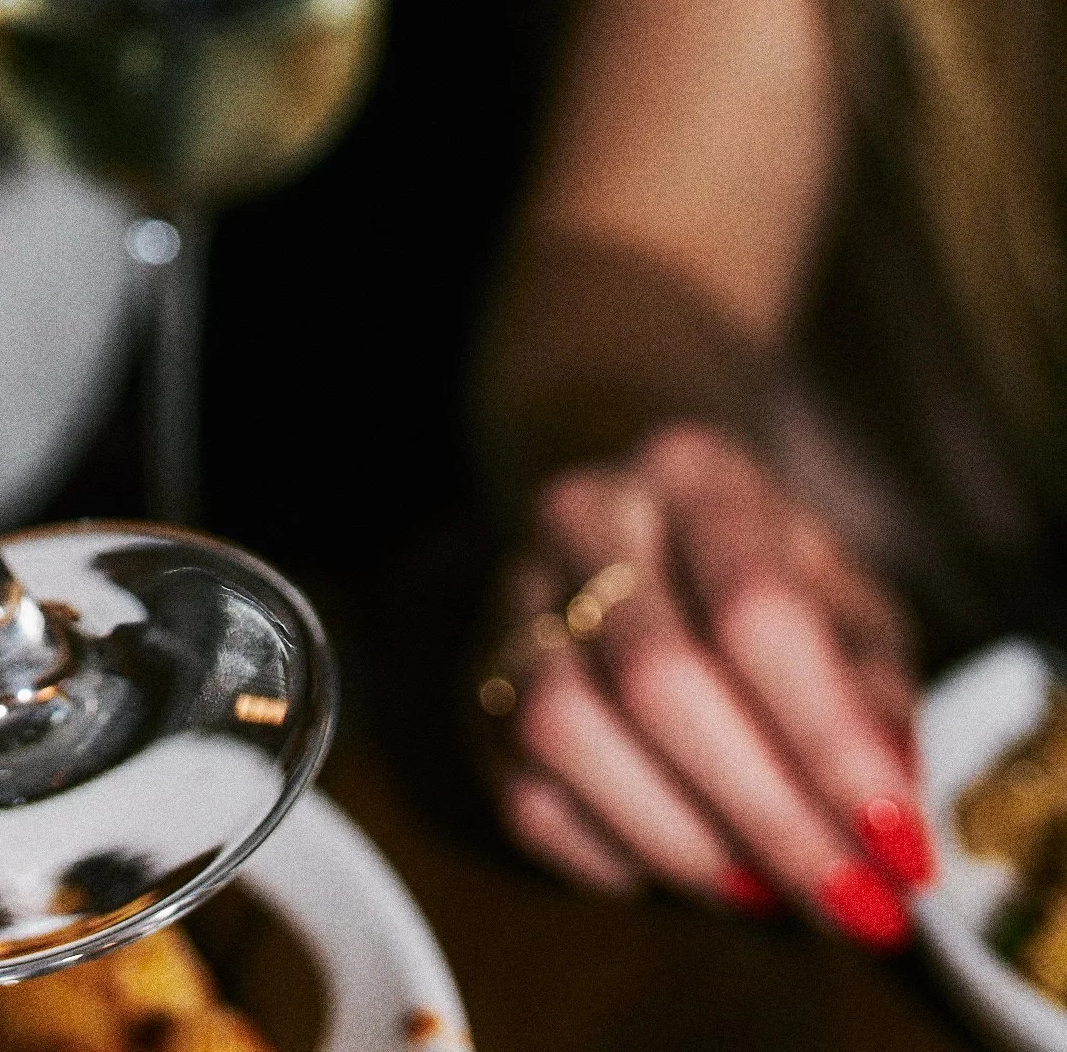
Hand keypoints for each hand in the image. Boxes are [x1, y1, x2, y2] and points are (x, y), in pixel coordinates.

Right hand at [480, 423, 929, 943]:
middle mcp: (586, 514)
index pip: (757, 609)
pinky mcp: (475, 684)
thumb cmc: (762, 580)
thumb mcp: (847, 606)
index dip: (831, 743)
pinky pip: (527, 797)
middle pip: (658, 677)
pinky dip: (615, 856)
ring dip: (685, 843)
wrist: (636, 528)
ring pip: (567, 731)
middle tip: (851, 902)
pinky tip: (684, 861)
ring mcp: (513, 594)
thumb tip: (890, 822)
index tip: (900, 847)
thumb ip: (874, 698)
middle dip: (768, 816)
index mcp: (695, 474)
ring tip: (767, 890)